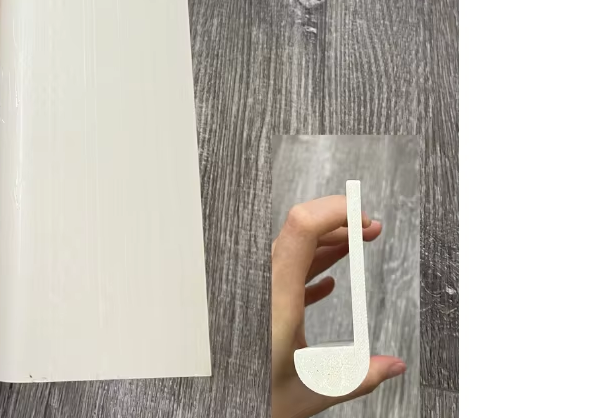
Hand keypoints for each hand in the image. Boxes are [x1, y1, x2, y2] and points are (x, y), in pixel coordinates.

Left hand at [272, 196, 405, 416]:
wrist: (216, 401)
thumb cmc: (255, 396)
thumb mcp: (314, 390)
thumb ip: (359, 376)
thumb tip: (395, 365)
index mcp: (279, 294)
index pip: (303, 227)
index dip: (335, 212)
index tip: (365, 220)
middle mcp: (266, 283)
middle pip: (301, 230)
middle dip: (339, 222)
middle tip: (371, 230)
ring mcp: (260, 289)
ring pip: (294, 250)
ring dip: (328, 244)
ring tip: (358, 246)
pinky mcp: (258, 302)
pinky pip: (286, 272)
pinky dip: (310, 268)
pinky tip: (329, 283)